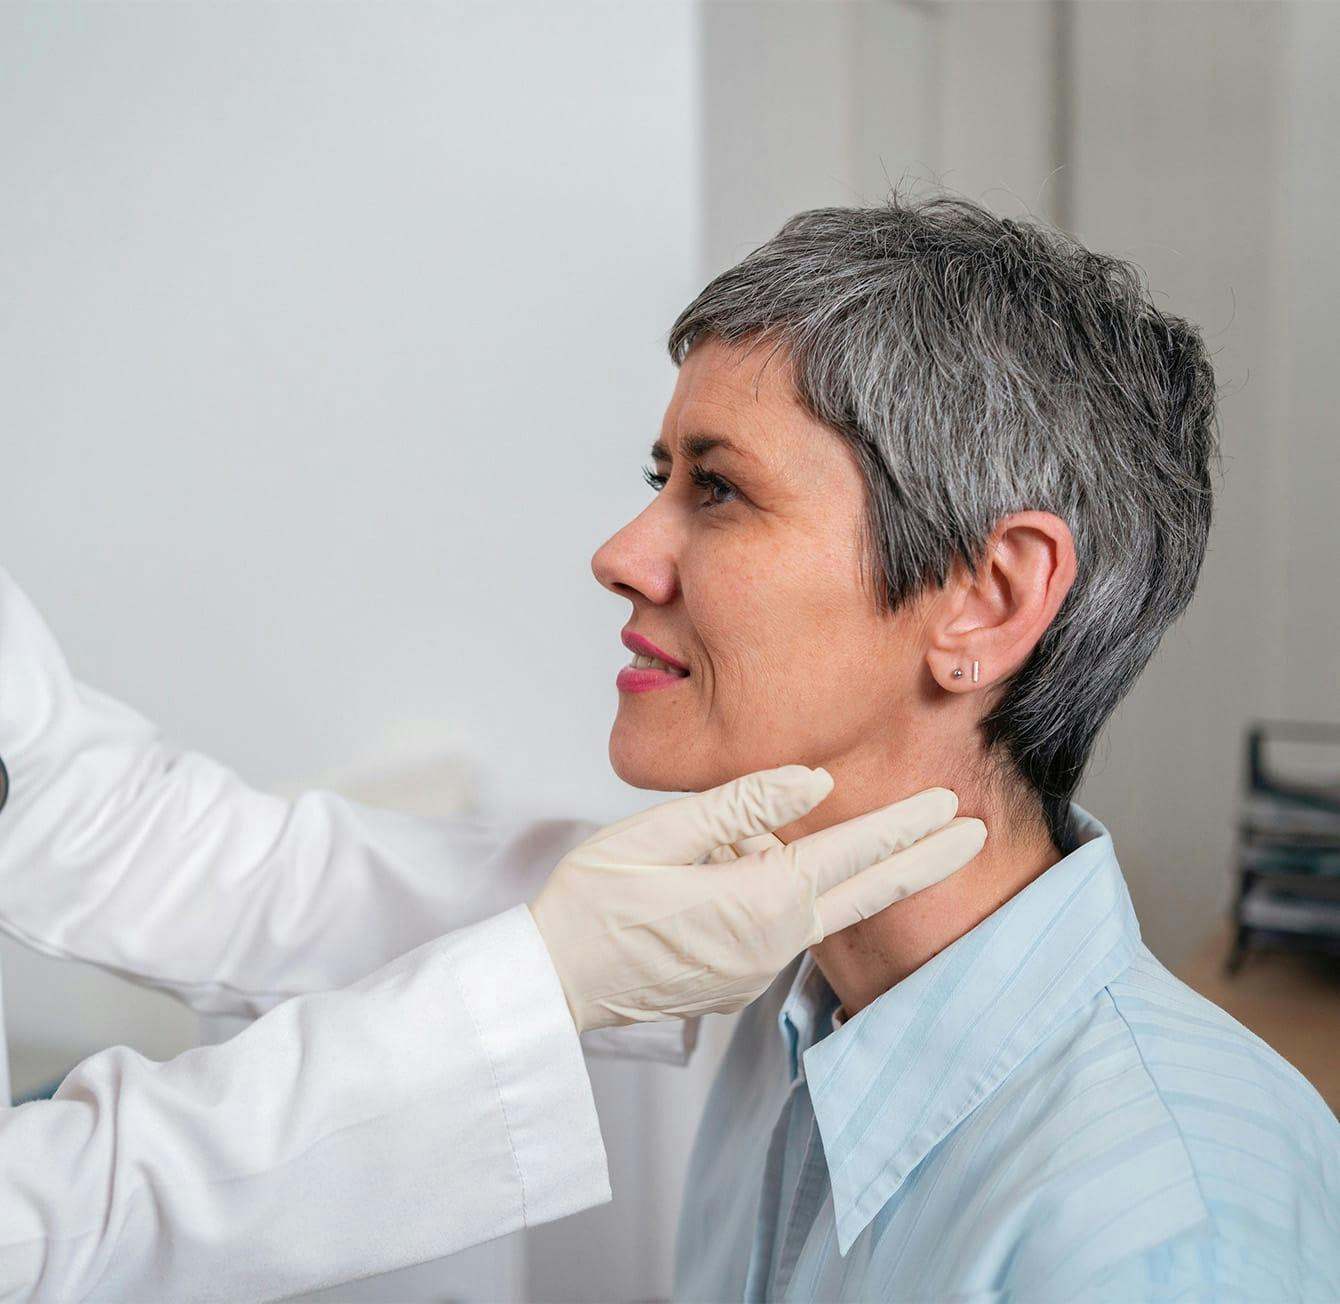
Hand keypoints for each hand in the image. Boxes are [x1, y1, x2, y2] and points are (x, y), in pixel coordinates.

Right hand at [528, 765, 986, 1031]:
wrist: (554, 981)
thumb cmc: (593, 900)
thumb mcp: (658, 833)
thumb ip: (741, 806)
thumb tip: (810, 781)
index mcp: (758, 902)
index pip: (852, 857)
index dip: (906, 829)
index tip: (952, 808)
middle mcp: (771, 944)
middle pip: (863, 894)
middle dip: (921, 861)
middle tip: (972, 833)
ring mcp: (757, 970)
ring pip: (812, 903)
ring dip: (826, 868)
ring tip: (760, 839)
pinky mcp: (738, 979)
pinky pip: (778, 924)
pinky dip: (780, 892)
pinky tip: (725, 872)